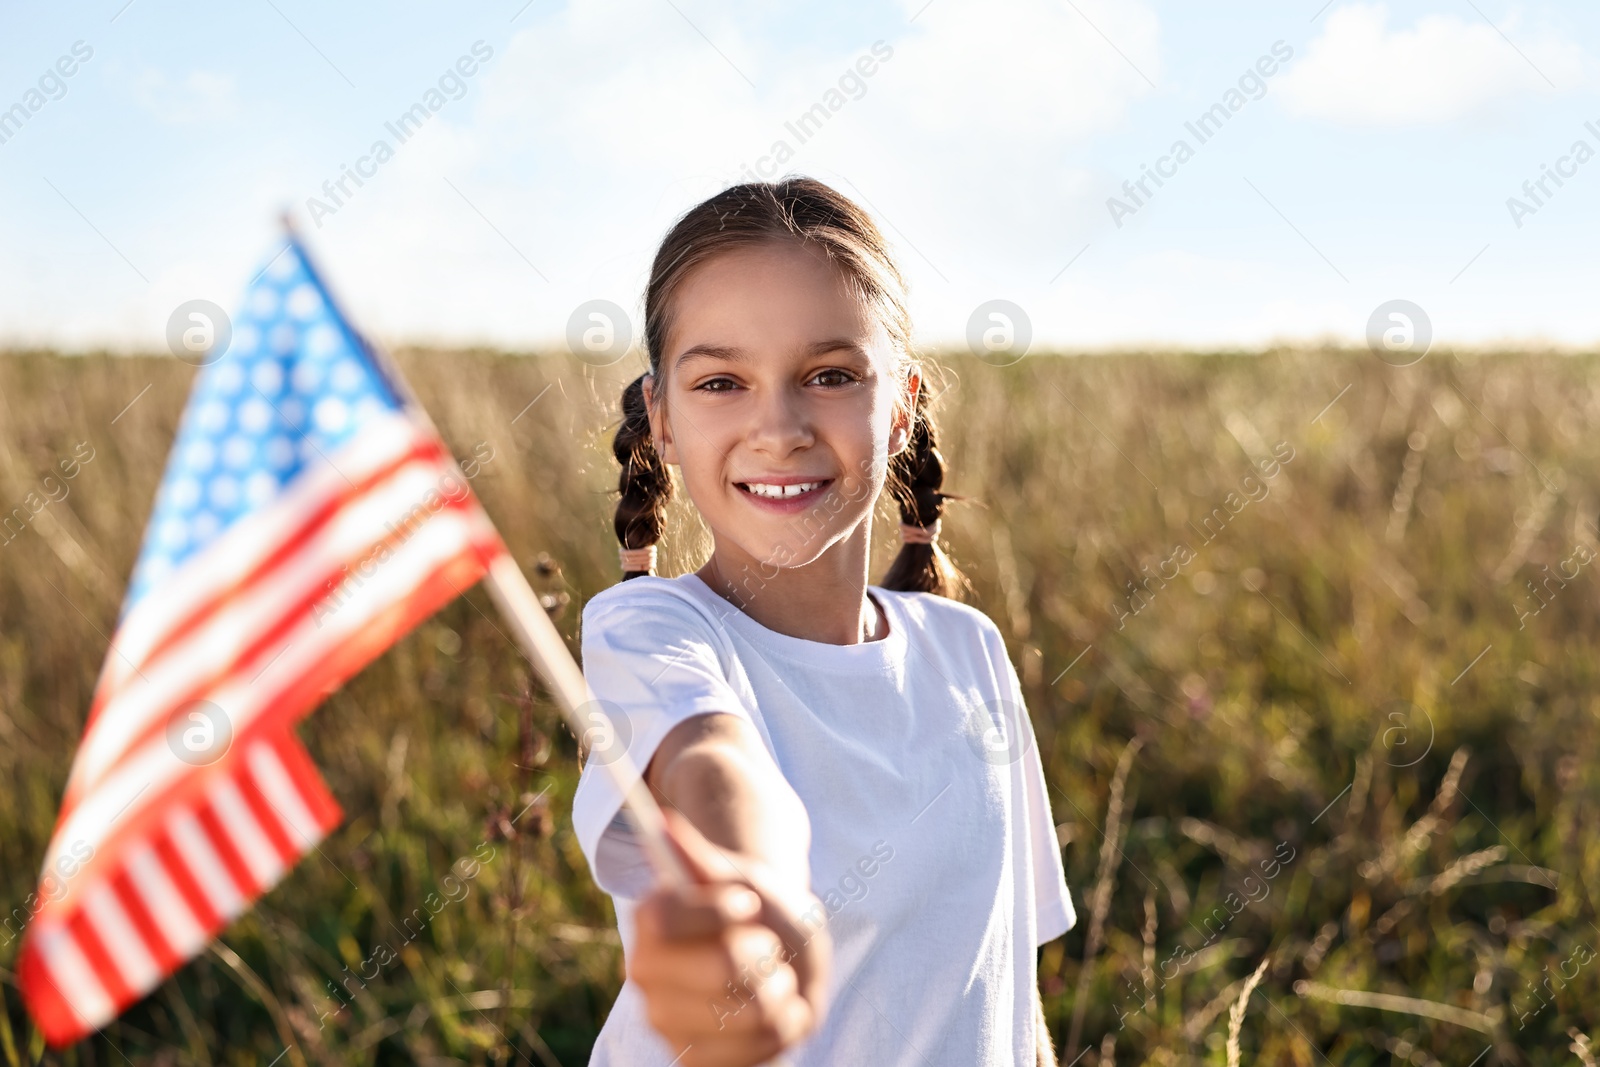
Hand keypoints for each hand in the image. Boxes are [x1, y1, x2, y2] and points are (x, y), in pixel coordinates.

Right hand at [629, 809, 831, 1066]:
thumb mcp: (743, 881)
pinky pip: (755, 1054)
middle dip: (765, 951)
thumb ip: (704, 863)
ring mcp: (666, 1021)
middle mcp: (645, 973)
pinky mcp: (692, 1060)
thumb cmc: (759, 914)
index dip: (717, 911)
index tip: (747, 903)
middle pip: (722, 966)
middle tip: (767, 946)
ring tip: (774, 980)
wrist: (777, 958)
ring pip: (752, 1011)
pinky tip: (772, 1013)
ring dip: (783, 990)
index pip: (666, 918)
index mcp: (650, 920)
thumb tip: (662, 823)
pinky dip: (782, 1028)